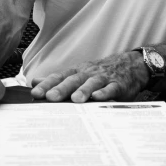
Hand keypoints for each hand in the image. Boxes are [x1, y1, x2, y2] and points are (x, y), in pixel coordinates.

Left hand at [31, 51, 149, 102]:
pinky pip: (111, 88)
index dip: (47, 85)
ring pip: (92, 83)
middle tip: (50, 97)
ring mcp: (103, 78)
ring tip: (75, 100)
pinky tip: (98, 98)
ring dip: (83, 90)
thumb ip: (58, 79)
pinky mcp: (118, 85)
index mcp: (77, 72)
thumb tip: (35, 81)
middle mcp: (88, 73)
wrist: (130, 65)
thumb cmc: (99, 73)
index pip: (59, 77)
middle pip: (73, 80)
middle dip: (61, 89)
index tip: (35, 93)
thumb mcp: (78, 73)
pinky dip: (105, 93)